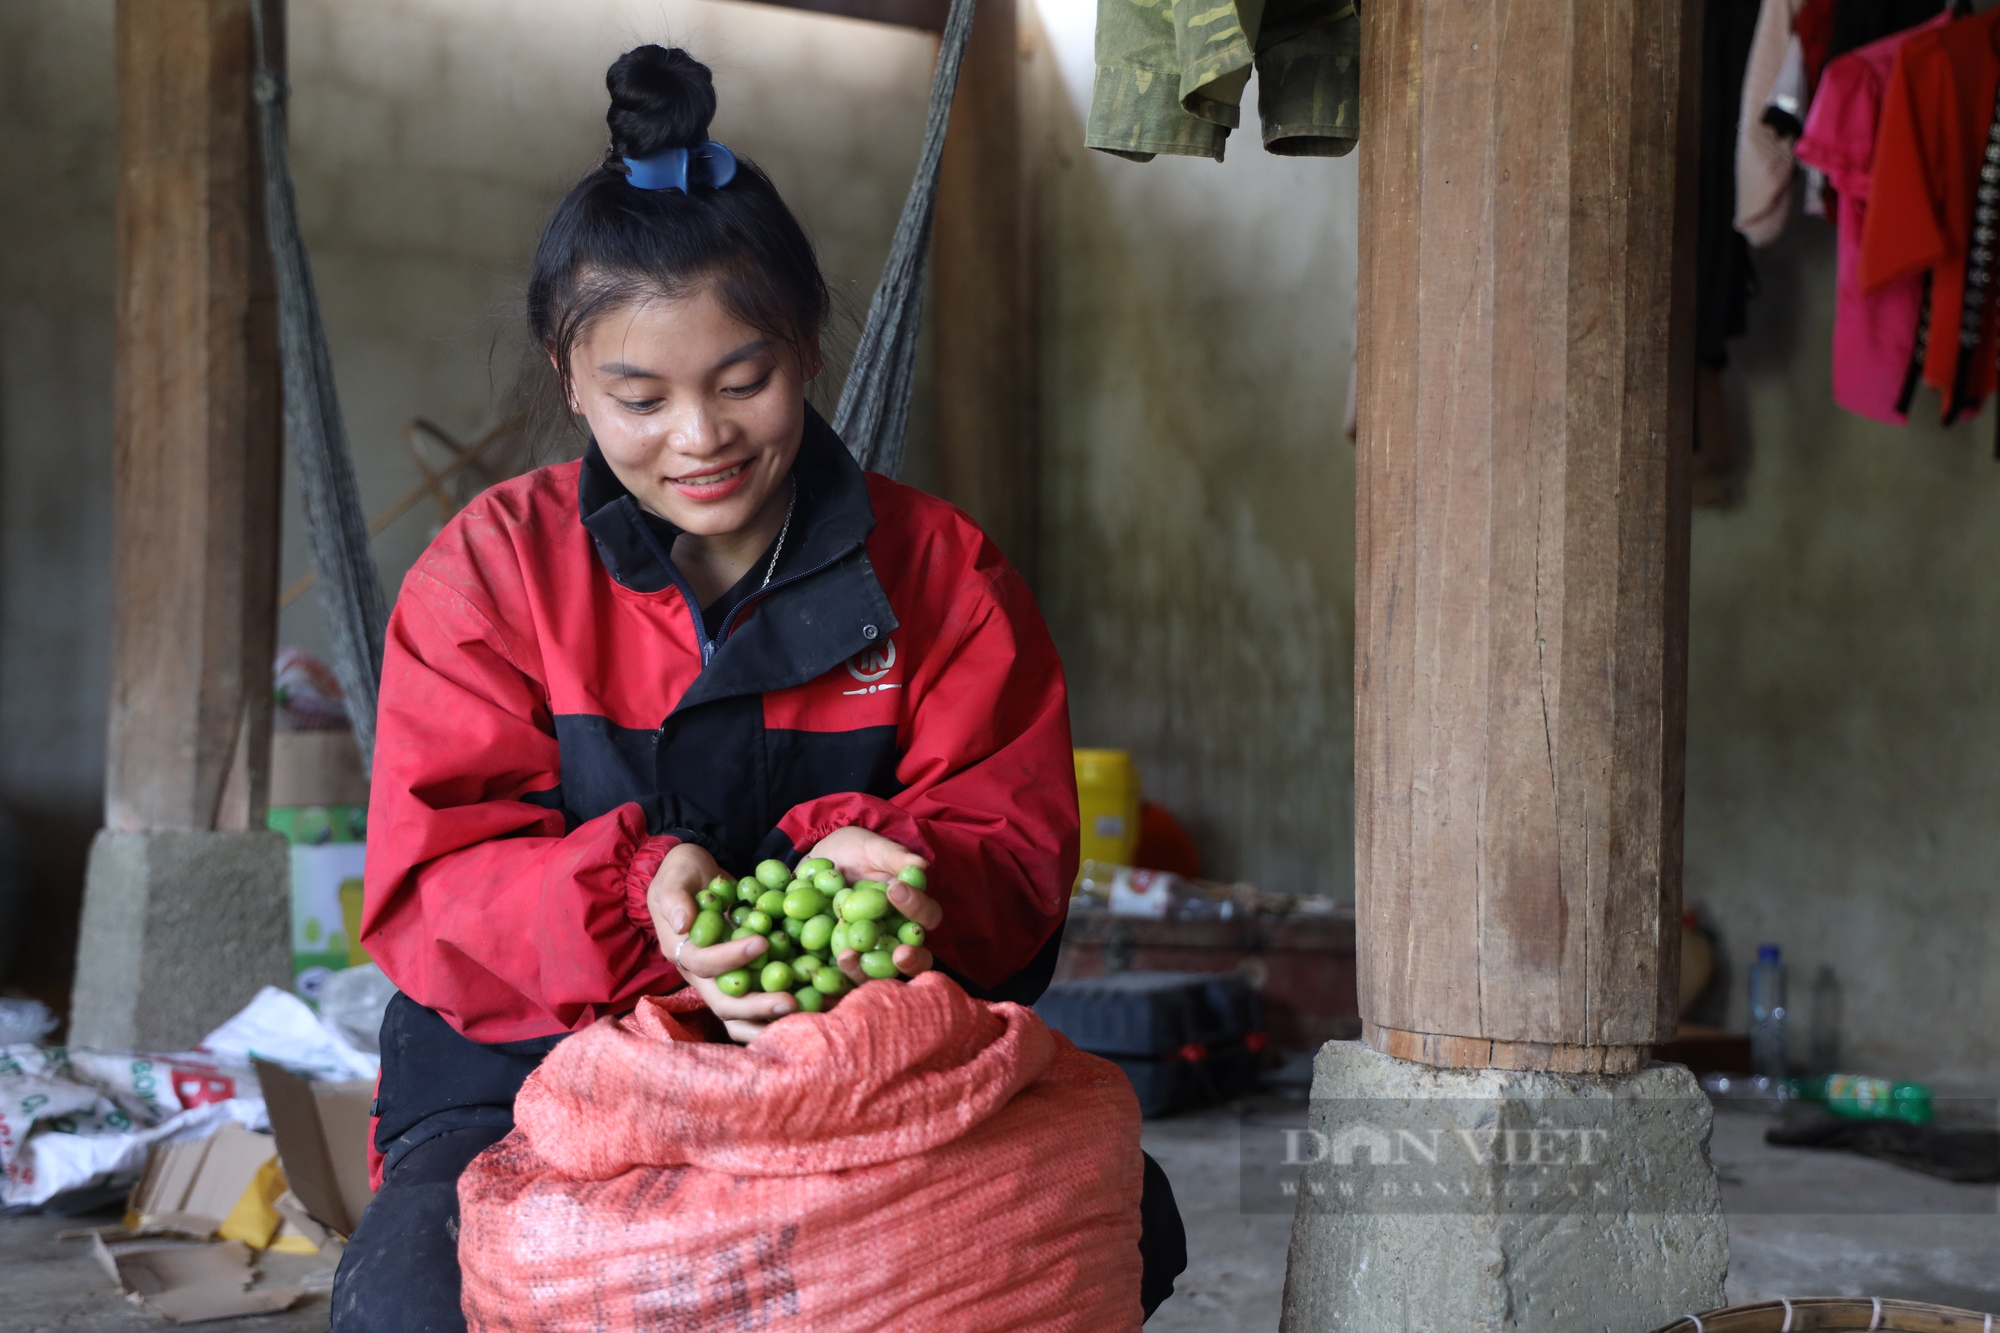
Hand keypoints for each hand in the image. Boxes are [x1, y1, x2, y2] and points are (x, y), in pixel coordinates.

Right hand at [647, 842, 793, 1042]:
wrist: (697, 874)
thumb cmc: (684, 872)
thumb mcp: (675, 874)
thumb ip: (675, 896)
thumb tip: (683, 922)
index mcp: (682, 951)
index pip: (704, 964)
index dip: (730, 957)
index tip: (762, 942)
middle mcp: (701, 973)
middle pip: (724, 1003)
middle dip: (756, 1006)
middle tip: (790, 1002)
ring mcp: (722, 978)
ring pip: (739, 1014)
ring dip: (768, 1019)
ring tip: (800, 1016)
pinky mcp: (742, 975)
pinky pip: (757, 998)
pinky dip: (777, 1008)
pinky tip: (809, 1005)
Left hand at [807, 826, 942, 985]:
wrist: (814, 866)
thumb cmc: (851, 852)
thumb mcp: (871, 848)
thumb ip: (894, 857)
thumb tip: (921, 866)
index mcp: (910, 910)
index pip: (927, 916)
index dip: (917, 908)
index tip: (895, 890)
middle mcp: (895, 937)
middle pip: (915, 959)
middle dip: (911, 960)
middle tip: (900, 954)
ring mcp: (869, 954)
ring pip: (878, 975)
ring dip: (866, 971)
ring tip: (848, 956)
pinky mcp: (841, 963)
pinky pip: (842, 978)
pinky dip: (833, 976)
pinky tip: (819, 968)